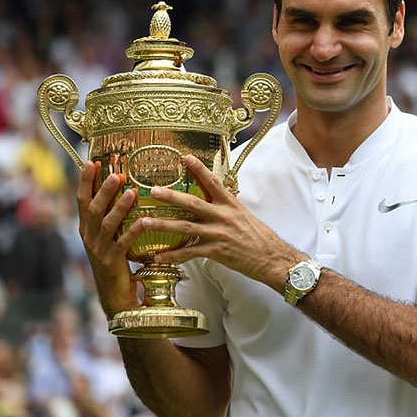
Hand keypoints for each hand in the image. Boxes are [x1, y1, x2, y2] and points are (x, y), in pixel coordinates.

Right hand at [76, 161, 141, 318]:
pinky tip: (144, 221)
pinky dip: (133, 231)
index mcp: (85, 228)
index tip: (91, 161)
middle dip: (103, 190)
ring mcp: (99, 250)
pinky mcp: (112, 262)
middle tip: (115, 174)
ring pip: (106, 224)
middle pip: (92, 209)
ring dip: (119, 207)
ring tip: (131, 192)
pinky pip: (123, 244)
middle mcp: (88, 237)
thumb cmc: (115, 260)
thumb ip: (110, 215)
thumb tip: (121, 187)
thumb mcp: (108, 236)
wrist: (114, 295)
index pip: (81, 200)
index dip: (85, 181)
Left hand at [138, 155, 301, 288]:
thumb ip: (225, 205)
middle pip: (193, 203)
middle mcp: (224, 216)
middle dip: (171, 196)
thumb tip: (211, 195)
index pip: (213, 182)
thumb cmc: (258, 237)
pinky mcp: (217, 252)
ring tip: (144, 222)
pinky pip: (190, 253)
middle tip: (152, 191)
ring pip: (186, 227)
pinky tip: (158, 257)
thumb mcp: (243, 214)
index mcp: (231, 204)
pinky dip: (173, 256)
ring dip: (163, 225)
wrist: (272, 258)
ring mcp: (219, 234)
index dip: (199, 169)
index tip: (185, 158)